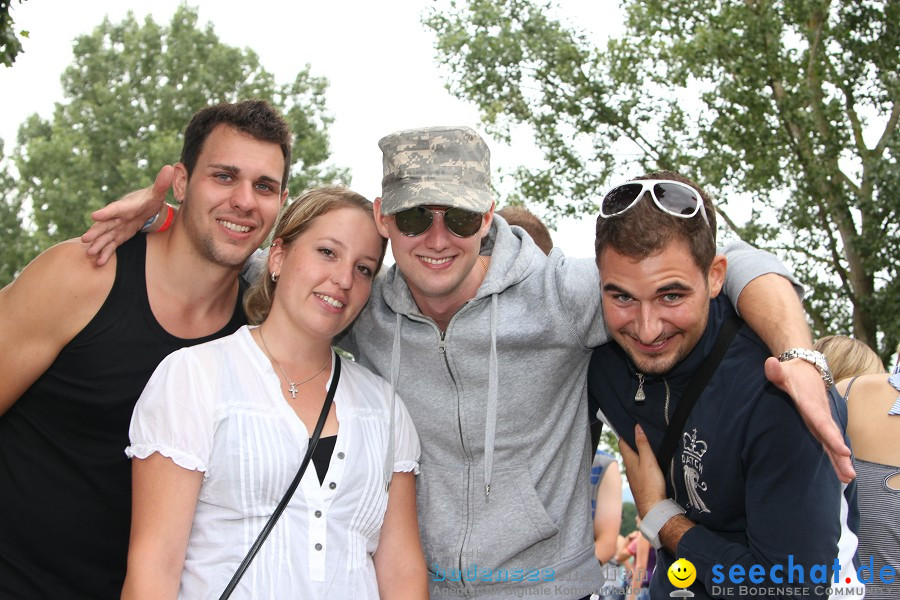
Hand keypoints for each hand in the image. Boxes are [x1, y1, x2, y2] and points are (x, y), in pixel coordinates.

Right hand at [81, 165, 174, 265]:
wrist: (145, 207)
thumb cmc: (150, 199)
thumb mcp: (157, 193)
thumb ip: (162, 183)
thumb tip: (170, 168)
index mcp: (126, 206)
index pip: (116, 209)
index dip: (106, 212)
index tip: (95, 216)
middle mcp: (118, 217)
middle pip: (105, 224)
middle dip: (96, 231)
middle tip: (85, 239)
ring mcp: (117, 227)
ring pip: (106, 236)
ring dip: (98, 245)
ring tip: (89, 253)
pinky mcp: (119, 236)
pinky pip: (111, 245)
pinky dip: (105, 253)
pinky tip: (98, 262)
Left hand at [619, 425, 666, 517]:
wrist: (653, 507)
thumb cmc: (650, 484)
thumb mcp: (648, 460)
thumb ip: (642, 444)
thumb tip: (636, 428)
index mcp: (629, 460)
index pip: (622, 443)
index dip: (624, 433)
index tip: (628, 425)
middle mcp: (629, 468)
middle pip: (627, 452)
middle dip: (631, 442)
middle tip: (638, 433)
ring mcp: (634, 477)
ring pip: (633, 461)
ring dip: (637, 452)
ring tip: (645, 445)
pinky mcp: (641, 483)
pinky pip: (639, 469)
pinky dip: (642, 462)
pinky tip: (649, 463)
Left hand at [765, 357, 854, 482]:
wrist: (806, 368)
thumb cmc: (792, 373)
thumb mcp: (783, 371)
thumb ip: (776, 371)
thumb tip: (770, 364)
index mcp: (811, 404)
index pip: (821, 422)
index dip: (831, 436)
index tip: (842, 450)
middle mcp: (820, 414)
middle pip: (831, 437)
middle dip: (840, 455)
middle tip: (849, 473)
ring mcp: (821, 420)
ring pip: (832, 442)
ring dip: (840, 460)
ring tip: (848, 478)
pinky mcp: (820, 424)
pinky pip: (828, 441)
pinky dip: (835, 456)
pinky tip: (840, 473)